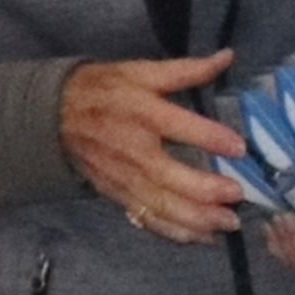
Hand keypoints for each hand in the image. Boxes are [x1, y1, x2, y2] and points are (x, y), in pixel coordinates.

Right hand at [59, 53, 244, 242]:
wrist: (55, 115)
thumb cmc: (106, 90)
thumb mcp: (142, 72)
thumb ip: (187, 70)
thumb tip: (227, 57)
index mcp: (143, 113)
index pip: (179, 127)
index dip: (211, 138)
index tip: (240, 148)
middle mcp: (134, 150)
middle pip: (170, 178)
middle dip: (206, 191)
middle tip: (238, 196)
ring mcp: (125, 177)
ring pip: (161, 205)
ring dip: (196, 219)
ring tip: (228, 223)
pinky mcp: (119, 195)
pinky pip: (148, 218)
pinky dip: (176, 232)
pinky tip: (203, 237)